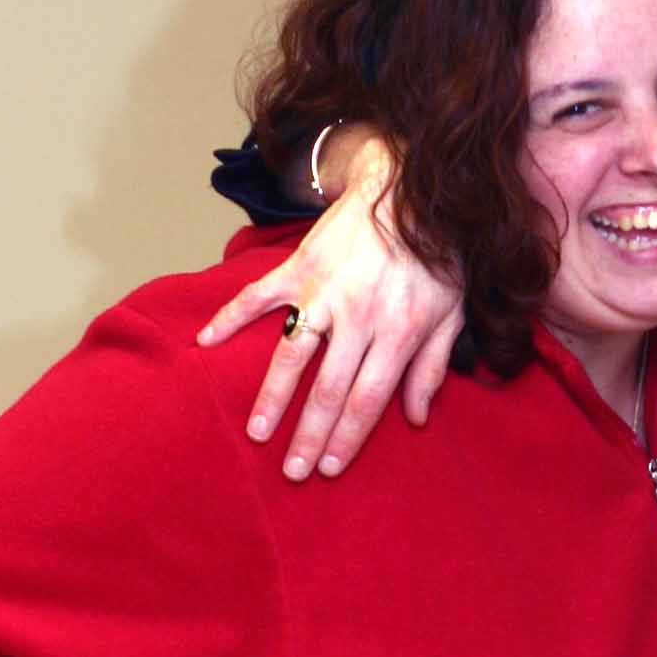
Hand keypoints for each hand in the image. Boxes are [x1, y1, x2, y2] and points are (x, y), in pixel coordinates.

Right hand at [197, 136, 464, 479]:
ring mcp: (323, 291)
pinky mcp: (298, 266)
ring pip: (292, 354)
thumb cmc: (436, 255)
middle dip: (308, 435)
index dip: (347, 437)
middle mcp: (357, 316)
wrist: (408, 184)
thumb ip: (432, 367)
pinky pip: (258, 297)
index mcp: (396, 332)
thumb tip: (415, 418)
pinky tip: (205, 342)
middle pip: (328, 389)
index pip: (367, 399)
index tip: (329, 467)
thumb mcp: (451, 312)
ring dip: (272, 397)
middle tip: (292, 472)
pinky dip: (230, 318)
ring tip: (255, 432)